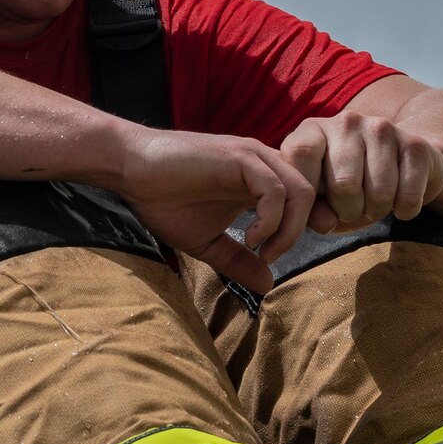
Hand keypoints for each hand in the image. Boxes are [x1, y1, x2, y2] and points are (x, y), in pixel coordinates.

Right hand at [119, 129, 315, 293]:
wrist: (130, 170)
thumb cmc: (164, 200)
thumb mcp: (207, 242)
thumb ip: (238, 260)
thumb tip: (268, 285)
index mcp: (260, 181)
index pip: (306, 197)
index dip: (307, 224)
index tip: (281, 253)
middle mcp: (264, 164)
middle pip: (312, 195)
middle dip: (305, 230)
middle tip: (274, 256)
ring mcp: (253, 158)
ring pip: (301, 191)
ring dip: (289, 229)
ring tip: (263, 250)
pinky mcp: (240, 158)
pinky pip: (275, 190)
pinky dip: (270, 220)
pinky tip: (250, 237)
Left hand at [280, 111, 442, 234]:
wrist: (400, 165)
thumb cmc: (348, 186)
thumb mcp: (321, 199)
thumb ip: (312, 211)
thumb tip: (324, 223)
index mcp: (313, 129)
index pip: (300, 153)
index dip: (305, 192)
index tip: (315, 212)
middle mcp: (347, 122)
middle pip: (344, 184)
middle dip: (348, 212)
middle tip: (352, 209)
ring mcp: (382, 128)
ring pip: (379, 193)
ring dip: (377, 212)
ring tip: (374, 203)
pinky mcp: (415, 144)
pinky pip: (409, 196)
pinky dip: (404, 211)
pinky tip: (400, 201)